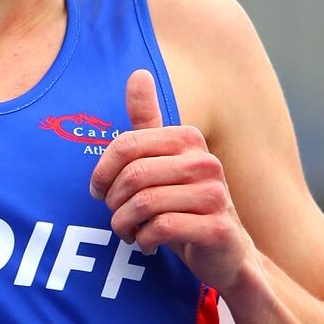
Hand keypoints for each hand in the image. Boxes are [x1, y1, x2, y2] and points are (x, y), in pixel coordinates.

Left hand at [89, 69, 253, 292]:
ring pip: (145, 203)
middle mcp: (206, 162)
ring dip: (125, 223)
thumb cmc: (185, 202)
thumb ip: (148, 120)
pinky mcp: (218, 228)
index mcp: (189, 139)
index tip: (98, 191)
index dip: (102, 171)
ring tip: (127, 231)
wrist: (225, 251)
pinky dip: (145, 238)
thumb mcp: (164, 159)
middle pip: (134, 175)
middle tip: (114, 216)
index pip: (127, 145)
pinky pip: (163, 227)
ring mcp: (215, 195)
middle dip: (114, 201)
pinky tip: (147, 243)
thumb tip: (138, 72)